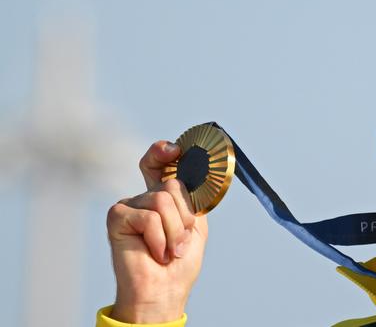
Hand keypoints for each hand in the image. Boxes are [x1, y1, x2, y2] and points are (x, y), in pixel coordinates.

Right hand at [107, 141, 208, 322]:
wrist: (164, 290)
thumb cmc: (179, 262)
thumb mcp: (195, 224)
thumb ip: (191, 198)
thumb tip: (186, 175)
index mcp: (162, 197)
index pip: (158, 164)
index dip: (163, 152)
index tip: (175, 150)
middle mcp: (144, 198)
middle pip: (172, 185)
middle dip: (184, 217)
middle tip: (179, 241)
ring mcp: (129, 205)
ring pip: (163, 201)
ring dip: (175, 232)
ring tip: (168, 251)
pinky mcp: (117, 216)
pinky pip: (149, 217)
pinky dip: (159, 239)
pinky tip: (154, 253)